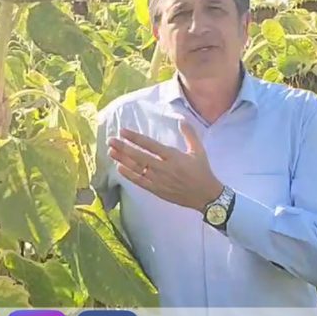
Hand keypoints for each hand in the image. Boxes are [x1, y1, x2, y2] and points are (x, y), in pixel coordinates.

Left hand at [108, 119, 223, 210]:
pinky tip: (119, 168)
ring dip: (123, 160)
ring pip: (137, 169)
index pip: (150, 145)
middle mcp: (164, 168)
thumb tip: (181, 119)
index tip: (123, 131)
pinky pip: (140, 182)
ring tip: (111, 152)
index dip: (135, 138)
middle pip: (139, 156)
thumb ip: (190, 134)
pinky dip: (129, 175)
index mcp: (173, 156)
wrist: (205, 196)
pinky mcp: (157, 190)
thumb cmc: (202, 171)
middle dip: (123, 147)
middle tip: (111, 140)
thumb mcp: (199, 151)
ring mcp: (159, 180)